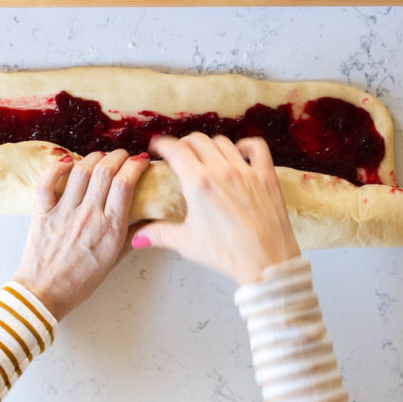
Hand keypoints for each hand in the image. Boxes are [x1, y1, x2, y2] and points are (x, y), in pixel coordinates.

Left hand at [12, 149, 149, 319]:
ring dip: (94, 157)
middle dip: (118, 156)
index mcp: (109, 228)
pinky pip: (47, 182)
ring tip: (101, 157)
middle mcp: (88, 216)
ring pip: (80, 171)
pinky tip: (67, 162)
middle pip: (105, 171)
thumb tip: (148, 219)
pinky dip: (57, 167)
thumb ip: (132, 237)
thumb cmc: (80, 281)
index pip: (125, 184)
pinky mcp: (43, 212)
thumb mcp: (114, 260)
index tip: (140, 161)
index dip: (135, 166)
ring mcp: (63, 212)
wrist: (45, 294)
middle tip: (123, 156)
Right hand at [131, 134, 298, 284]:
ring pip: (222, 141)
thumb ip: (158, 234)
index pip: (174, 149)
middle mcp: (221, 170)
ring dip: (209, 145)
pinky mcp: (265, 176)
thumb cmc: (227, 253)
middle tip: (179, 154)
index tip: (157, 147)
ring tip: (205, 155)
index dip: (161, 144)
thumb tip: (137, 236)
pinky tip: (239, 152)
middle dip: (183, 143)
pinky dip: (246, 145)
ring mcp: (245, 170)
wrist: (266, 261)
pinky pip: (256, 147)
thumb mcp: (186, 243)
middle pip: (197, 140)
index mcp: (197, 183)